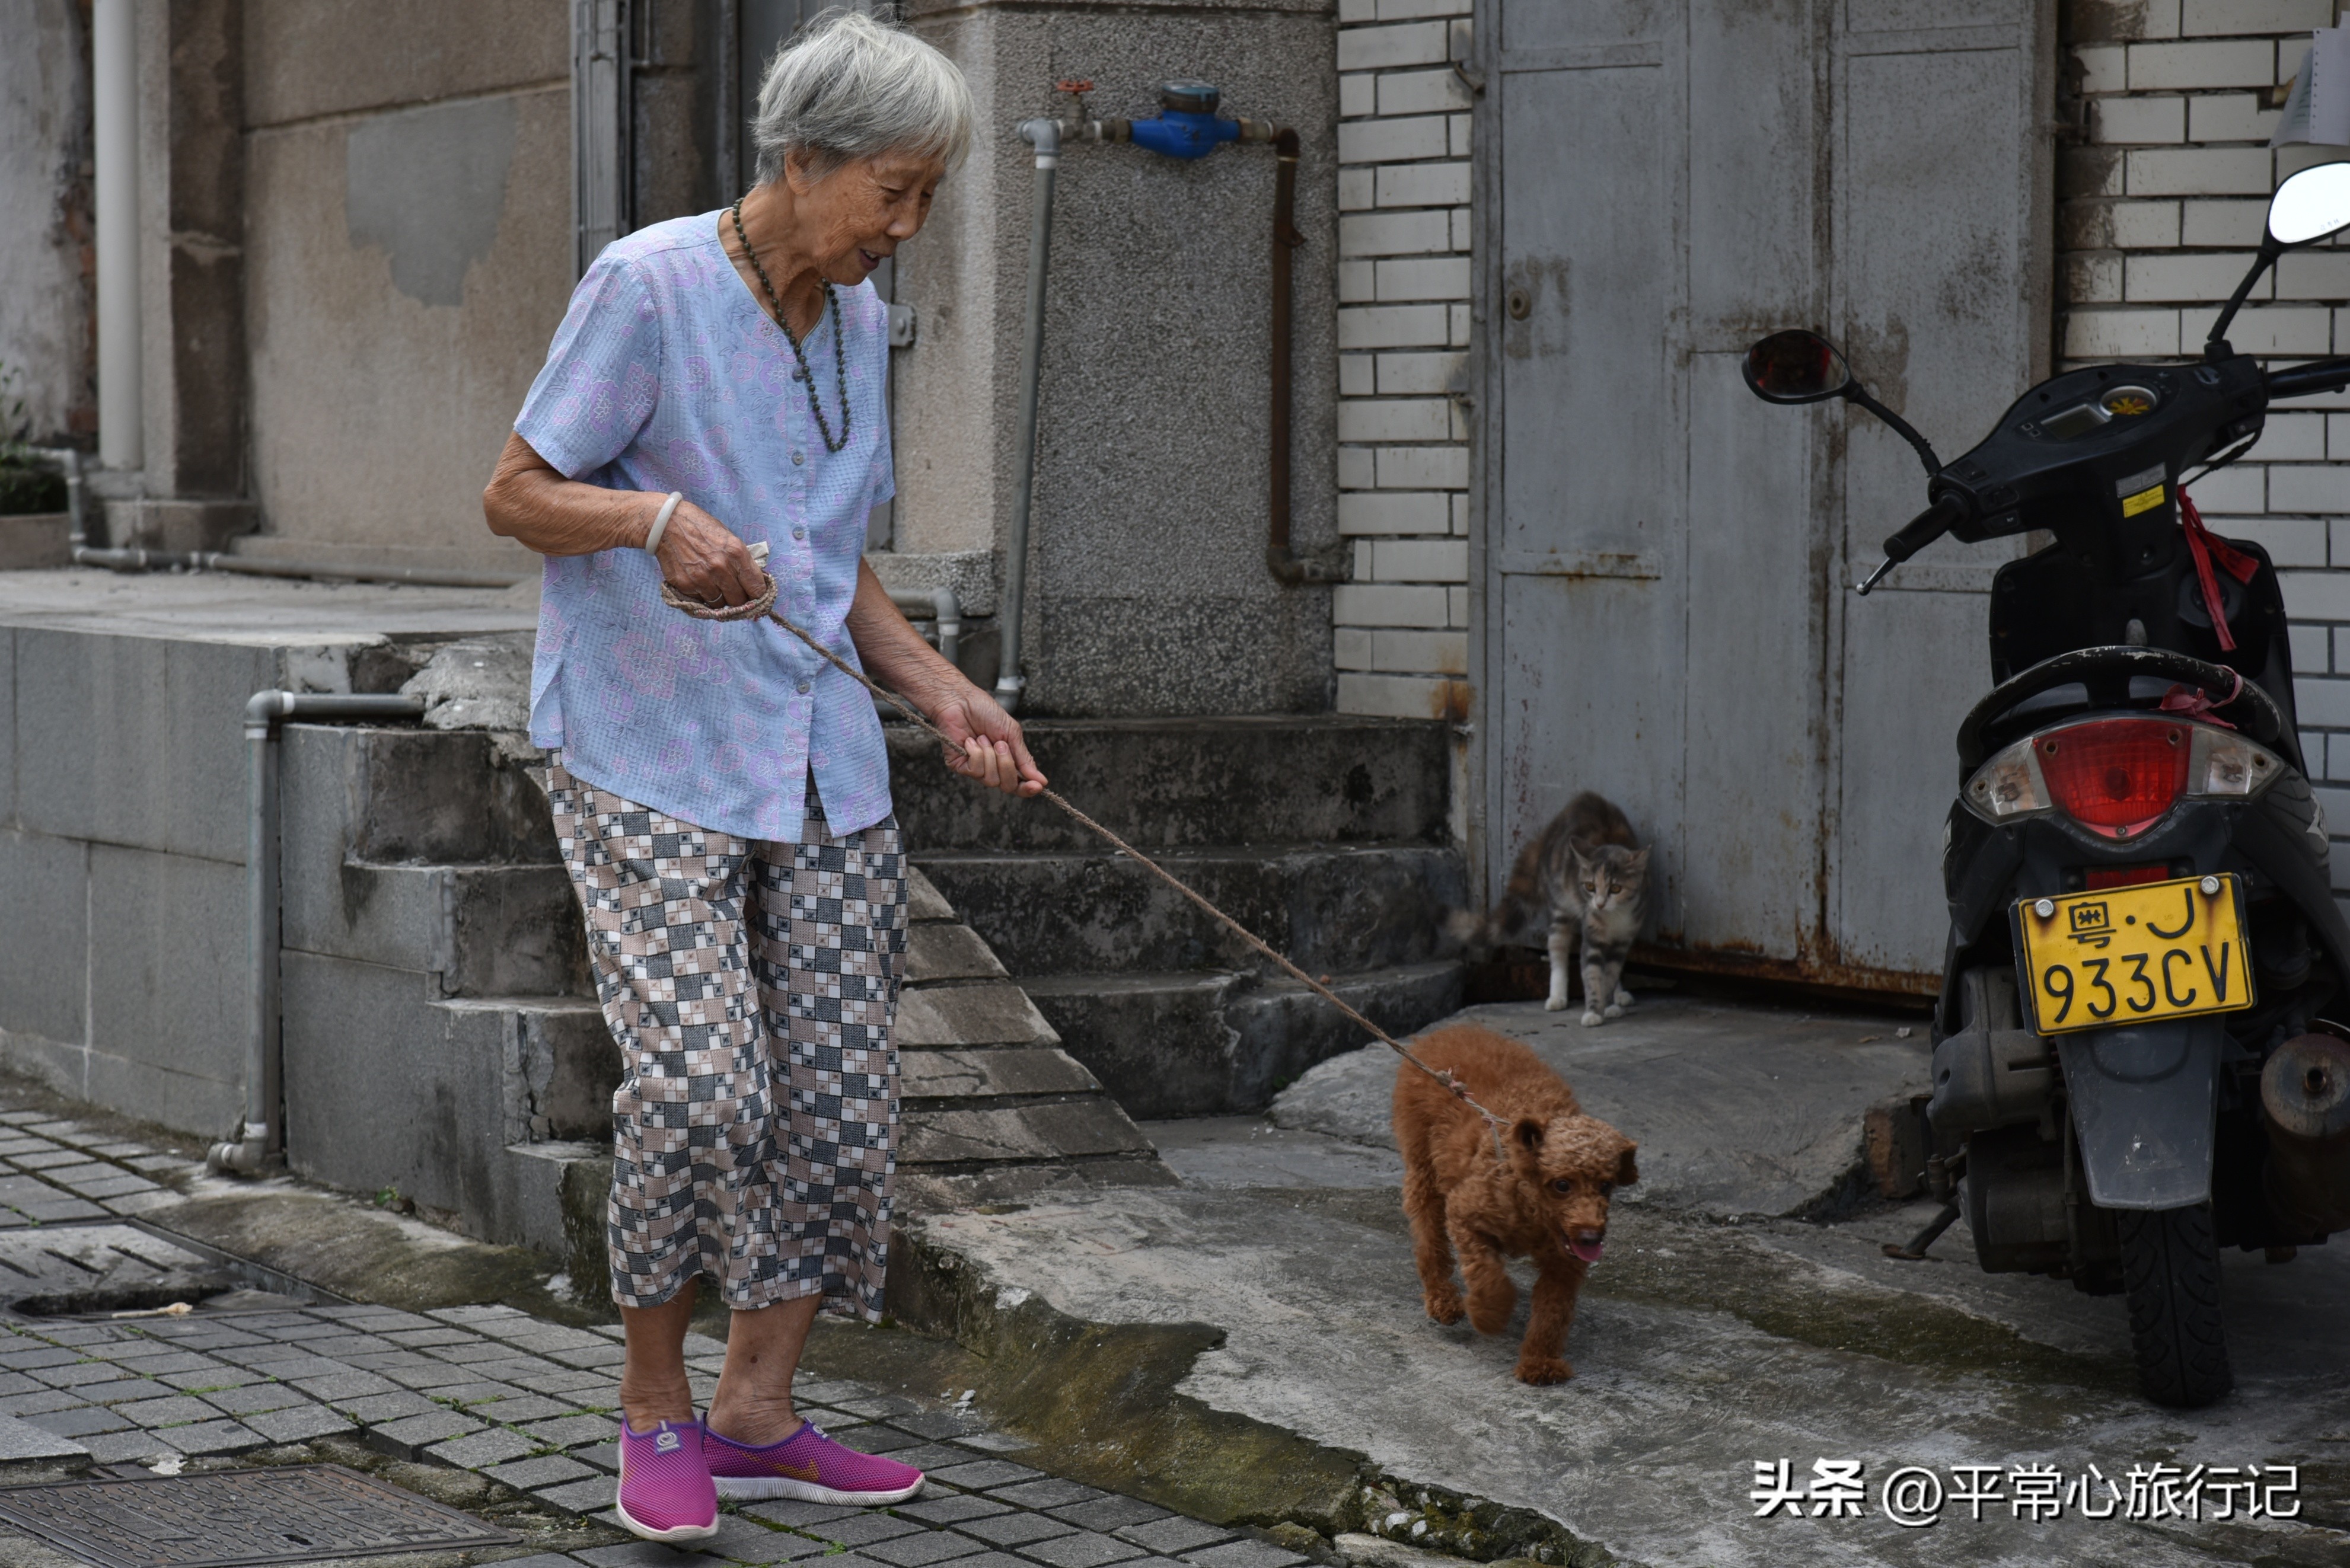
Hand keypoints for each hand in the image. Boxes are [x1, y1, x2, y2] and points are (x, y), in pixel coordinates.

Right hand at [651, 497, 765, 606]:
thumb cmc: (701, 528)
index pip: (757, 588)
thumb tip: (754, 583)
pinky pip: (701, 602)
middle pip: (739, 601)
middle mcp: (721, 567)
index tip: (755, 597)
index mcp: (737, 553)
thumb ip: (742, 562)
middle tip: (732, 592)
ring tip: (713, 584)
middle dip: (738, 599)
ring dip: (719, 599)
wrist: (667, 524)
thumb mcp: (729, 538)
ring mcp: (702, 578)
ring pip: (720, 605)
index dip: (757, 596)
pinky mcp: (686, 585)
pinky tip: (698, 582)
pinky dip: (702, 597)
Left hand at [929, 686, 1045, 796]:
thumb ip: (1024, 758)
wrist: (961, 700)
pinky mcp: (959, 766)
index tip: (1037, 785)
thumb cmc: (985, 711)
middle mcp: (992, 768)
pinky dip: (976, 753)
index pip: (1019, 784)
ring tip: (983, 738)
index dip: (1029, 788)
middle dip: (1007, 765)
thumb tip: (1041, 780)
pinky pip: (975, 771)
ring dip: (990, 755)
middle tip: (1001, 744)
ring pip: (991, 779)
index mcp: (1007, 760)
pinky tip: (970, 741)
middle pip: (1007, 785)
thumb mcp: (1011, 733)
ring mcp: (975, 769)